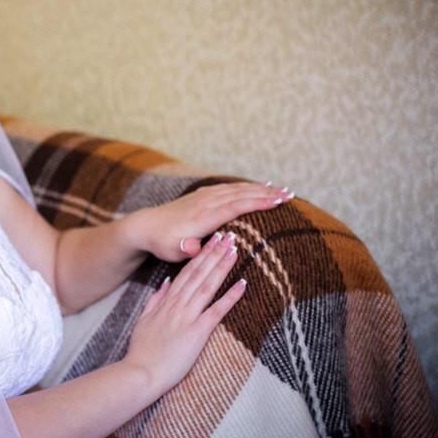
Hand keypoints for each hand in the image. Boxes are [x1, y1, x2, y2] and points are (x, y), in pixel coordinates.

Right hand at [121, 232, 244, 394]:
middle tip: (229, 235)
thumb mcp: (144, 320)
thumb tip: (165, 282)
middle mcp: (177, 305)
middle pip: (198, 273)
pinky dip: (230, 296)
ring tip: (235, 249)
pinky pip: (217, 311)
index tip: (211, 239)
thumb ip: (155, 299)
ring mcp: (187, 317)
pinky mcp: (197, 332)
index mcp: (166, 302)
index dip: (200, 254)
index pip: (186, 272)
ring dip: (222, 266)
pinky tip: (243, 284)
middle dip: (214, 252)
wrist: (140, 373)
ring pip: (207, 286)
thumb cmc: (142, 351)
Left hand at [132, 180, 293, 261]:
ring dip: (259, 188)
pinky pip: (229, 188)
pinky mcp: (202, 195)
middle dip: (266, 194)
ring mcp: (204, 196)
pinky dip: (246, 187)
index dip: (257, 203)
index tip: (278, 202)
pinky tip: (258, 187)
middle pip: (241, 195)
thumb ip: (185, 249)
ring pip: (237, 189)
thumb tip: (193, 247)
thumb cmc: (162, 243)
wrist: (147, 226)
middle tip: (290, 195)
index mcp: (203, 216)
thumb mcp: (171, 250)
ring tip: (282, 189)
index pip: (235, 207)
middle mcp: (206, 202)